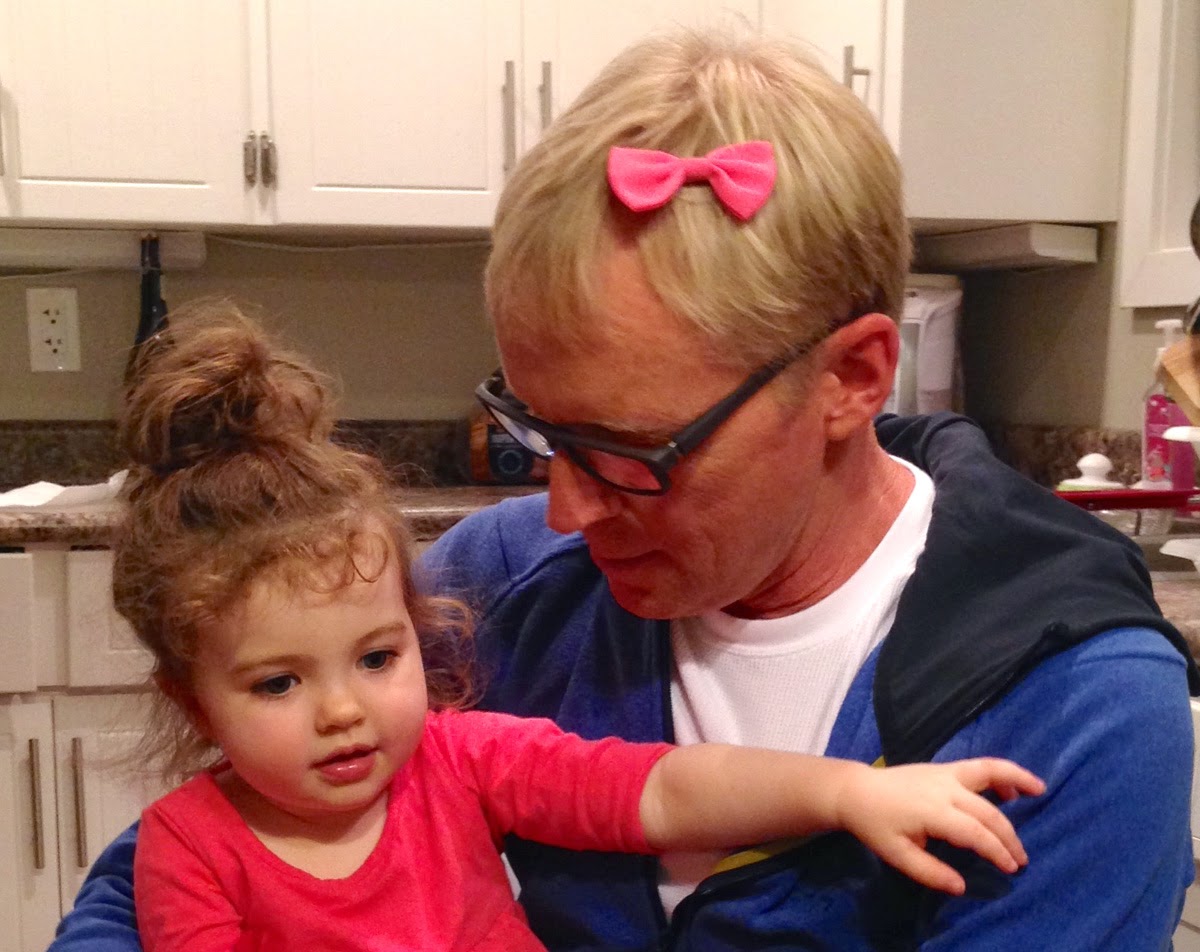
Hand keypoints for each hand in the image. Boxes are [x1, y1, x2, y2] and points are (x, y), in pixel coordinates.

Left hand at [833, 757, 1044, 894]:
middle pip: (987, 811)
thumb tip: (961, 886)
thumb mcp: (896, 855)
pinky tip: (1012, 784)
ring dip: (1015, 779)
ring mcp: (945, 773)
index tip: (1011, 868)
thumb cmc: (875, 825)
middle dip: (1008, 836)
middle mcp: (944, 788)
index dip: (996, 851)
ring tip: (1040, 789)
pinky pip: (978, 765)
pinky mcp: (944, 768)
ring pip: (988, 771)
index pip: (975, 833)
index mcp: (932, 810)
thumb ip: (929, 872)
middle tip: (1022, 859)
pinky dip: (999, 770)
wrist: (856, 791)